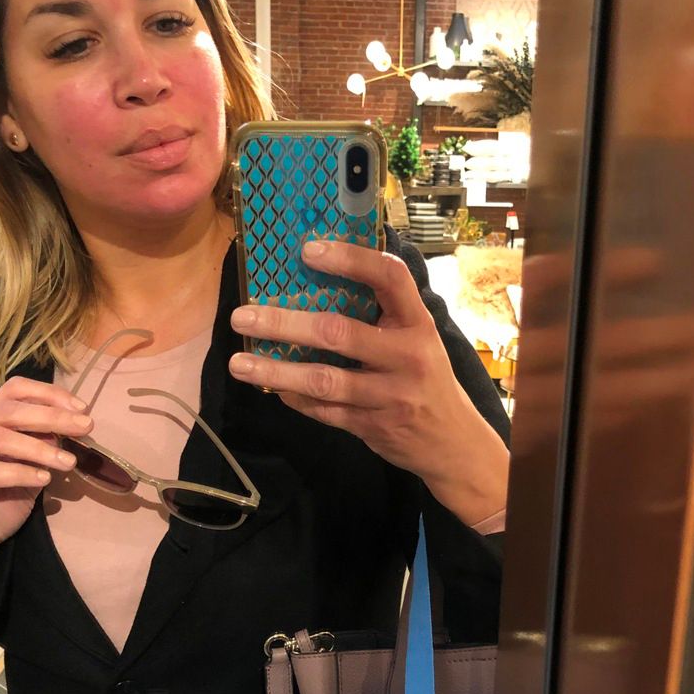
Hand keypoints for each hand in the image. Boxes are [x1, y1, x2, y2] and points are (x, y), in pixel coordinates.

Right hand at [0, 377, 92, 596]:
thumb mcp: (30, 471)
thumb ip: (44, 447)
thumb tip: (71, 426)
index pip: (12, 391)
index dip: (48, 394)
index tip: (81, 408)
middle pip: (6, 410)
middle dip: (50, 416)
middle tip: (85, 427)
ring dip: (37, 447)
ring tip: (68, 461)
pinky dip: (19, 473)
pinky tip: (43, 481)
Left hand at [229, 240, 508, 525]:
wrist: (454, 443)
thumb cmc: (427, 376)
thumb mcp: (419, 338)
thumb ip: (383, 314)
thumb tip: (319, 279)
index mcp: (418, 323)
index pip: (389, 278)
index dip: (349, 259)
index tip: (307, 250)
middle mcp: (407, 356)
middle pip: (338, 333)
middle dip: (284, 323)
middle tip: (243, 315)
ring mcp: (390, 395)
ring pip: (323, 380)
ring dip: (275, 371)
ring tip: (238, 362)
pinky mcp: (373, 427)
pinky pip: (324, 411)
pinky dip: (294, 398)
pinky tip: (272, 387)